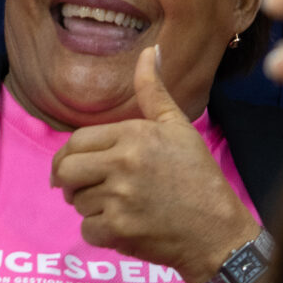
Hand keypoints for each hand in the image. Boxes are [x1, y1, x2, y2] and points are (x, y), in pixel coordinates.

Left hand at [50, 46, 258, 282]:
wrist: (216, 229)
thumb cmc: (198, 175)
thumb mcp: (179, 126)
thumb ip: (153, 90)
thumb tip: (149, 51)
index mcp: (133, 134)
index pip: (77, 140)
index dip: (70, 153)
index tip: (75, 164)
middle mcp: (122, 164)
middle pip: (65, 170)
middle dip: (66, 180)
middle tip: (79, 187)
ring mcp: (119, 199)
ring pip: (77, 201)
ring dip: (89, 206)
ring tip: (113, 205)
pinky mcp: (119, 230)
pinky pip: (87, 229)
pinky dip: (98, 231)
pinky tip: (119, 226)